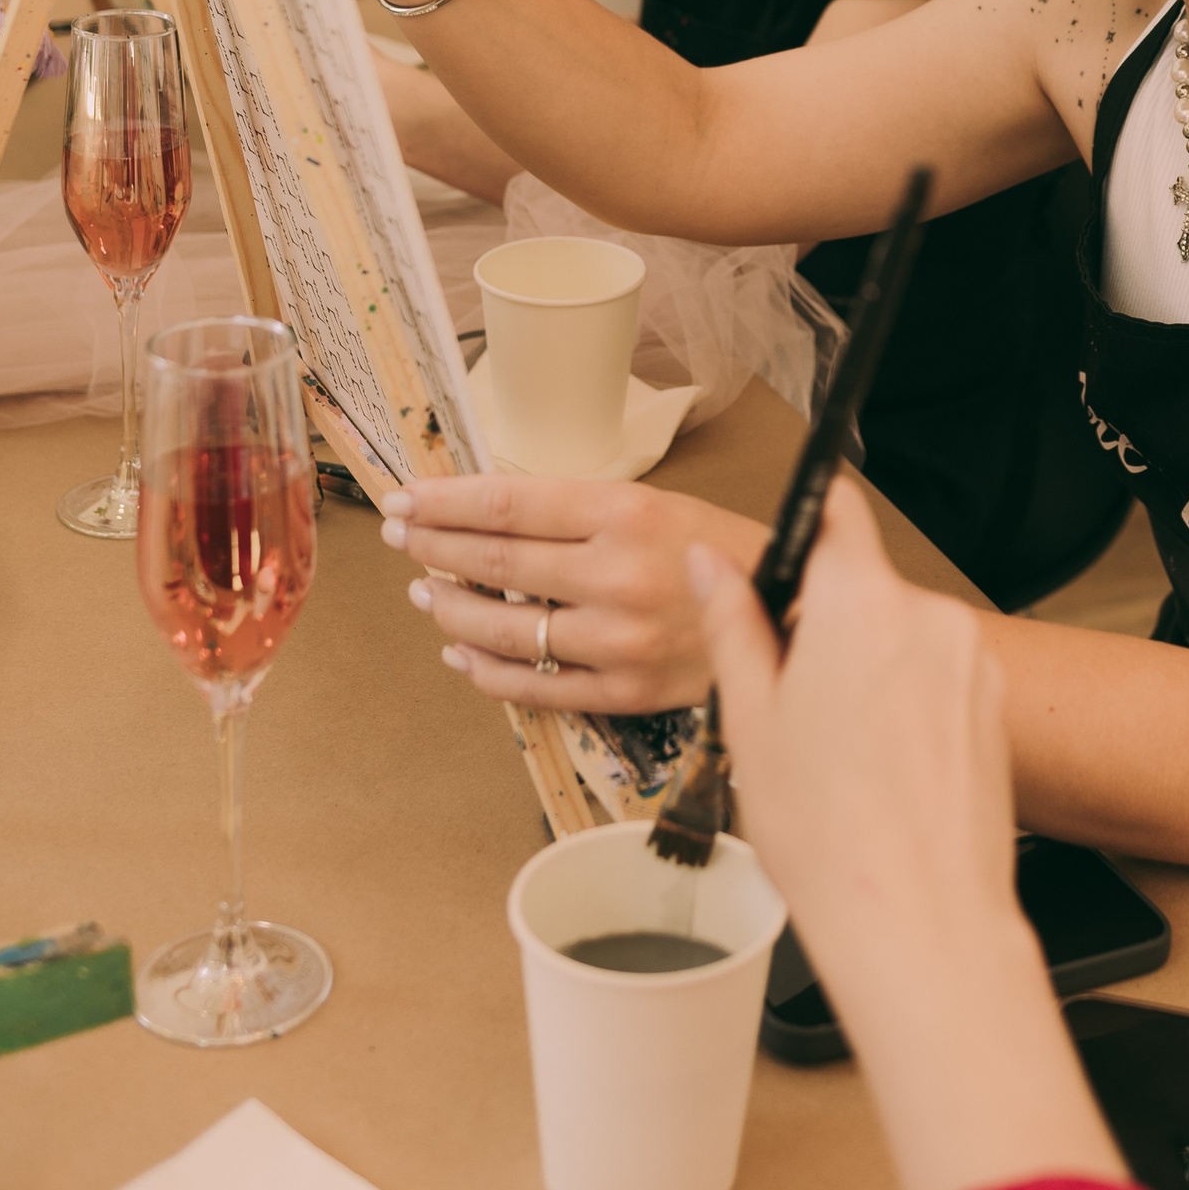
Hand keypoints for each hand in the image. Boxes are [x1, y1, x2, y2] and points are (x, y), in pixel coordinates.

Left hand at [382, 472, 765, 714]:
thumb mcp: (656, 505)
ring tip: (425, 592)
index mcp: (627, 513)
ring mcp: (617, 640)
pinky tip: (461, 652)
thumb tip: (490, 514)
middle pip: (497, 561)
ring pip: (504, 629)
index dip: (446, 501)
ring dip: (451, 608)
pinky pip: (533, 687)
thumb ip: (579, 513)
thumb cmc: (718, 551)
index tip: (407, 498)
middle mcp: (617, 575)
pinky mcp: (622, 691)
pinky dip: (486, 670)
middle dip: (434, 547)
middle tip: (401, 536)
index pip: (510, 503)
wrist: (788, 616)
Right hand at [693, 476, 1017, 977]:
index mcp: (859, 604)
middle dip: (826, 622)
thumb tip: (711, 564)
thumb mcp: (751, 721)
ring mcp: (969, 661)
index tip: (782, 553)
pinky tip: (883, 770)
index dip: (802, 522)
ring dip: (870, 665)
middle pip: (863, 584)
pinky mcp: (994, 704)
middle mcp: (927, 616)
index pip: (834, 510)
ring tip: (841, 751)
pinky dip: (909, 703)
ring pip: (900, 634)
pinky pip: (937, 676)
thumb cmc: (831, 836)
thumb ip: (732, 624)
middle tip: (792, 697)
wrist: (920, 921)